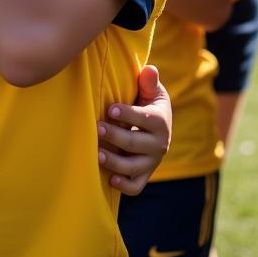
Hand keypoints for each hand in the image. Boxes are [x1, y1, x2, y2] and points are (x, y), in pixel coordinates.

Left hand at [97, 64, 171, 194]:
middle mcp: (159, 144)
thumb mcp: (151, 91)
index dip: (129, 114)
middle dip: (116, 137)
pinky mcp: (144, 174)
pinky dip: (124, 186)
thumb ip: (148, 82)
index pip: (145, 119)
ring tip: (97, 154)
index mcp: (160, 121)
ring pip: (134, 167)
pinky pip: (136, 186)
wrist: (156, 126)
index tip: (111, 109)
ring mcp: (151, 162)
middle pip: (136, 144)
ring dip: (115, 162)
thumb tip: (149, 70)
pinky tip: (110, 179)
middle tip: (97, 128)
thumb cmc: (147, 103)